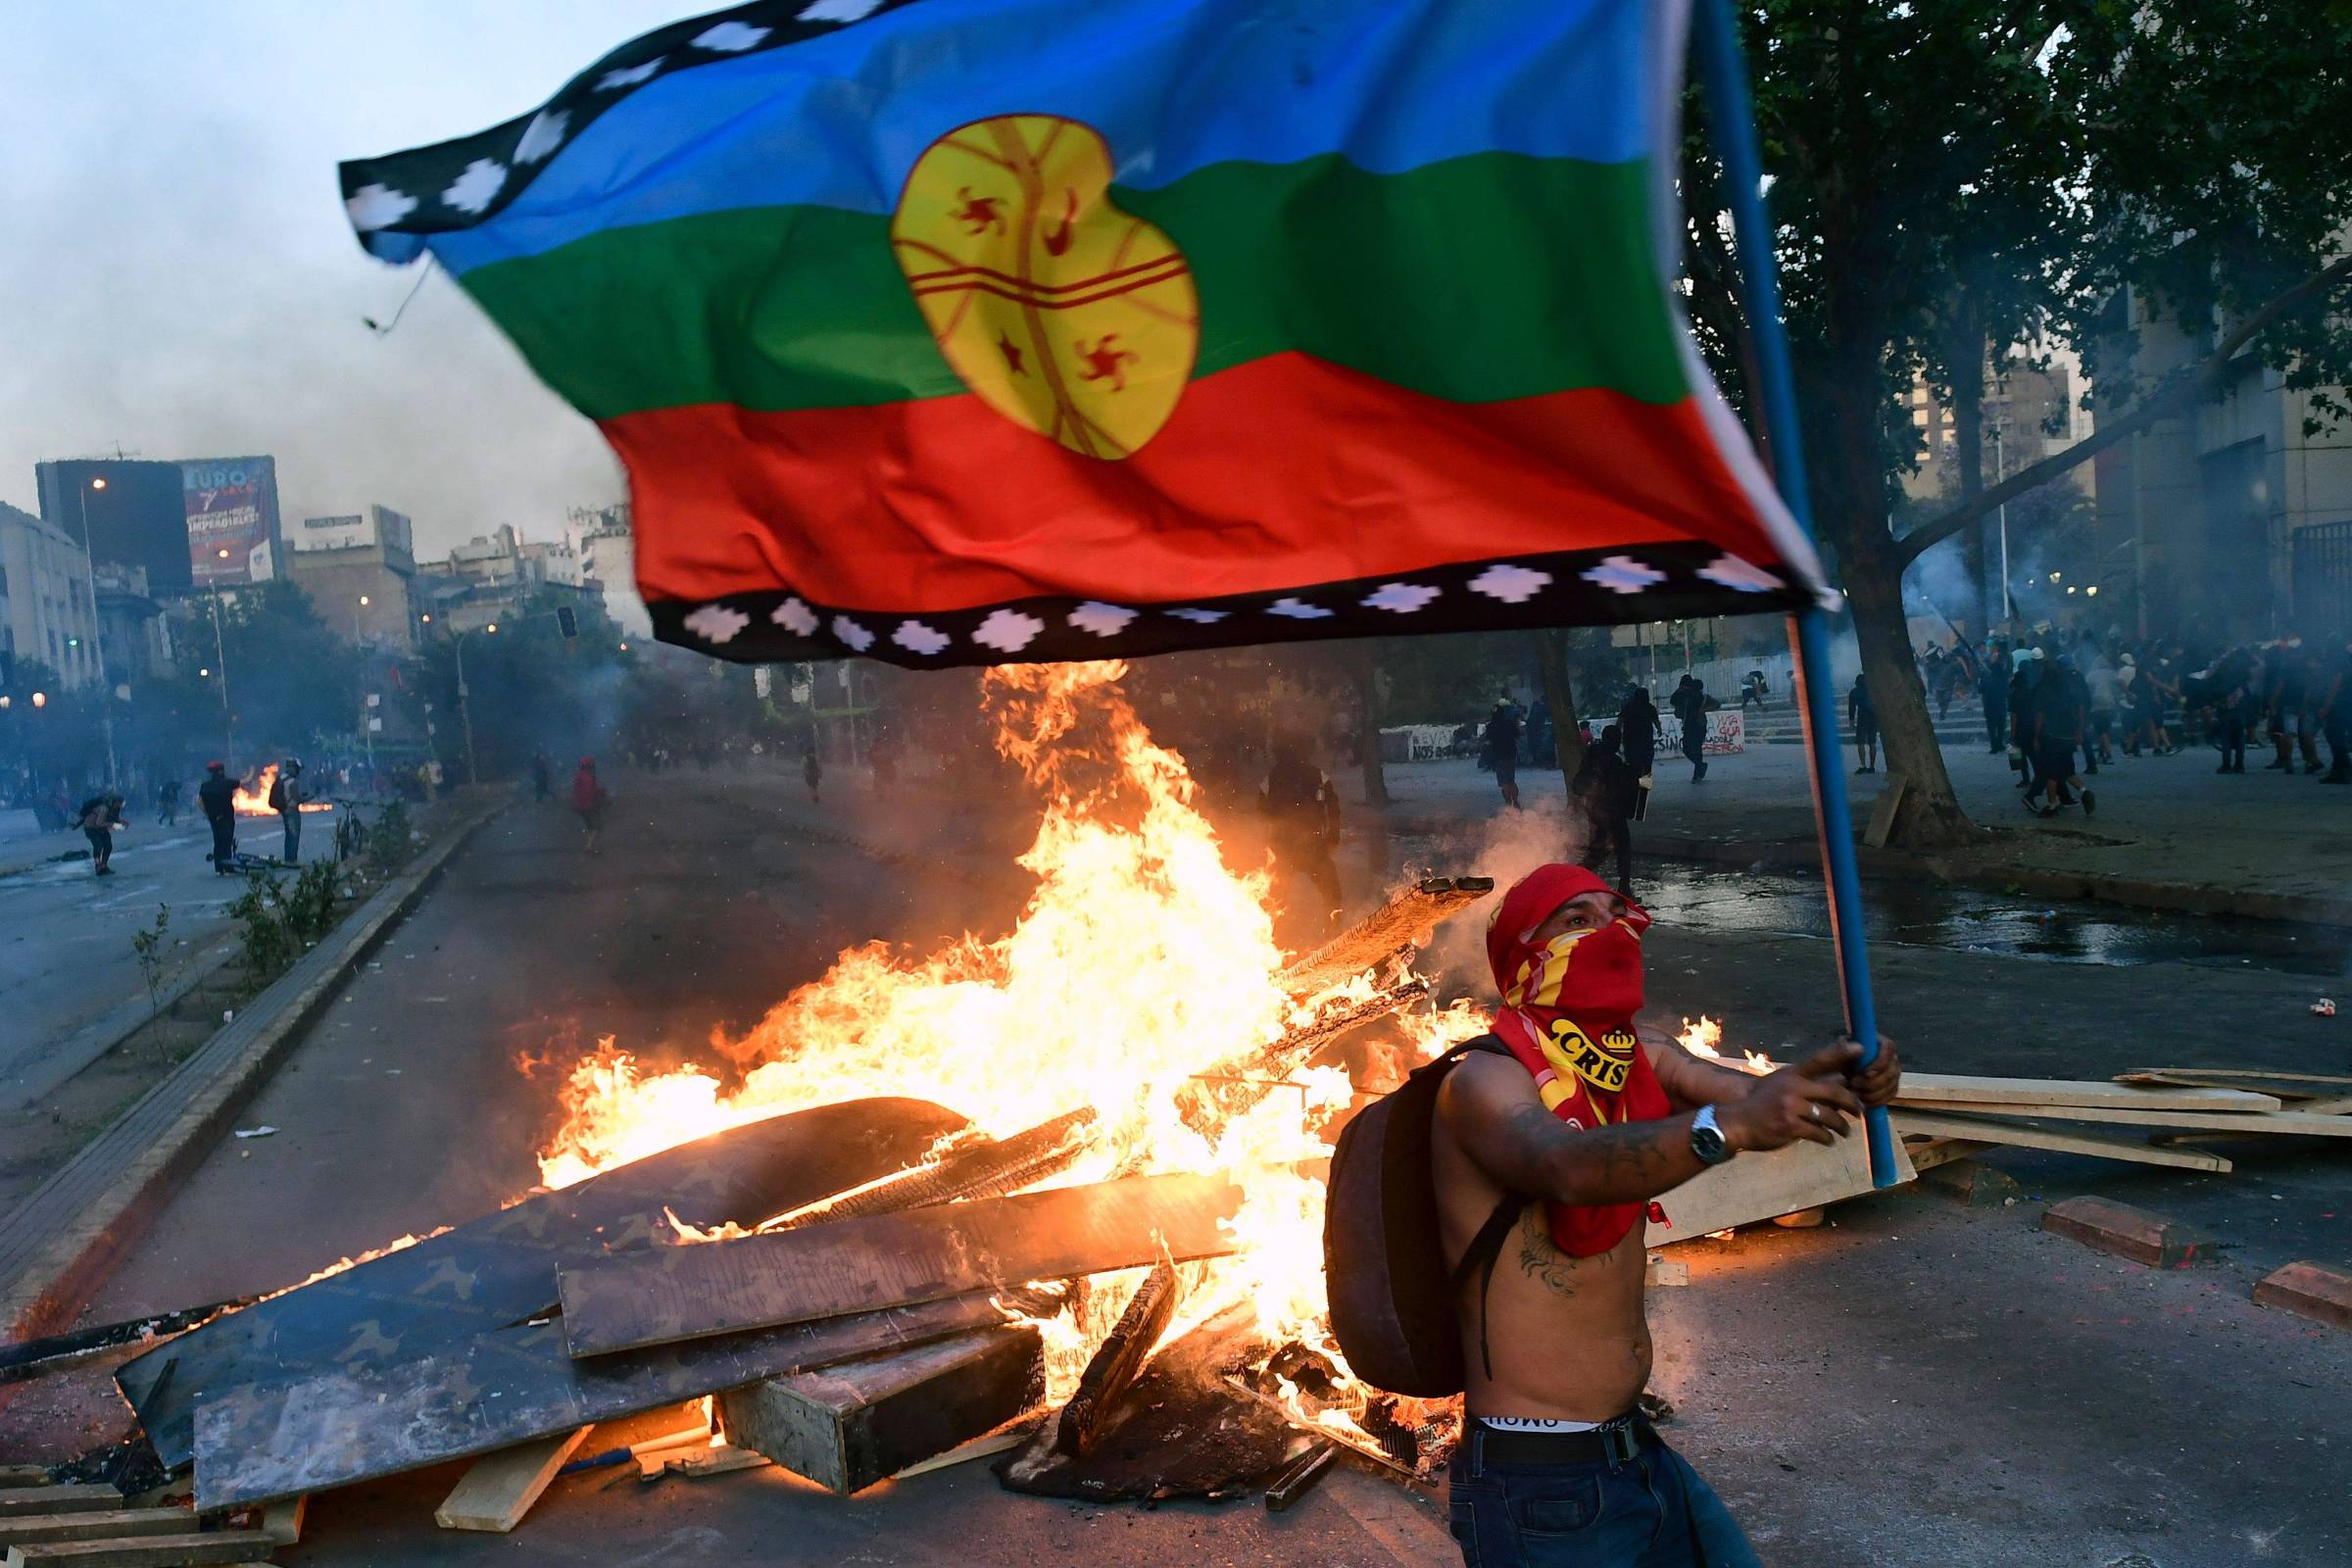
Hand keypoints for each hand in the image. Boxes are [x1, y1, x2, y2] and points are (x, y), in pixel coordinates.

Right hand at [1717, 1041, 1865, 1151]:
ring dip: (1842, 1126)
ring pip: (1829, 1116)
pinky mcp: (1790, 1127)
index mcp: (1791, 1074)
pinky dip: (1827, 1138)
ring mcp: (1791, 1107)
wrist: (1737, 1122)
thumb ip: (1806, 1082)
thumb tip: (1840, 1079)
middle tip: (1860, 1111)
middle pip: (1833, 1091)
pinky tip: (1828, 1140)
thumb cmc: (1763, 1104)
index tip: (1861, 1048)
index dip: (1841, 1053)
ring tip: (1845, 1131)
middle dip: (1852, 1103)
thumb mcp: (1780, 1084)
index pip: (1819, 1060)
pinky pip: (1819, 1133)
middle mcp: (1792, 1087)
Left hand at [1845, 1033, 1901, 1106]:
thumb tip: (1859, 1048)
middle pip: (1892, 1071)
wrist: (1845, 1073)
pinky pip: (1889, 1097)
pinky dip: (1875, 1101)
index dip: (1880, 1062)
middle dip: (1872, 1082)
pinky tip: (1861, 1101)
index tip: (1866, 1073)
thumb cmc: (1843, 1057)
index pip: (1889, 1048)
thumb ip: (1845, 1047)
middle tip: (1853, 1084)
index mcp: (1881, 1043)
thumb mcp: (1840, 1052)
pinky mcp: (1892, 1088)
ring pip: (1891, 1086)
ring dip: (1872, 1093)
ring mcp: (1894, 1074)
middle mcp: (1892, 1058)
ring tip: (1854, 1093)